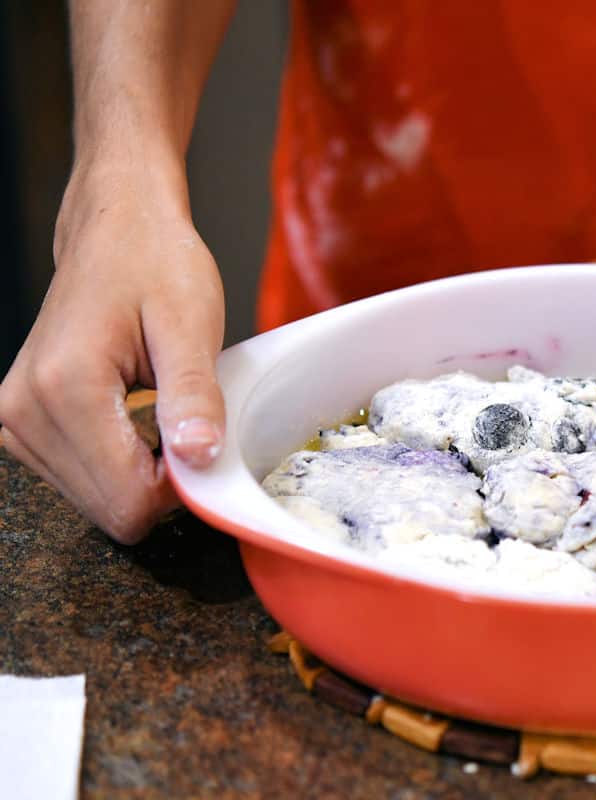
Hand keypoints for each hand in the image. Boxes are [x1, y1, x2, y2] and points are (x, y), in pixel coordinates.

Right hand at [0, 160, 225, 542]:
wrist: (115, 231)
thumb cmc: (156, 265)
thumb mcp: (191, 325)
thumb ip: (193, 396)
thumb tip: (199, 458)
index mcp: (65, 387)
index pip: (127, 499)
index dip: (179, 490)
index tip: (202, 445)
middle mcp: (24, 410)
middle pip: (110, 511)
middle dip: (159, 484)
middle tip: (187, 425)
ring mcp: (15, 419)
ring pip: (95, 503)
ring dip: (139, 474)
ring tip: (160, 413)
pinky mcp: (21, 422)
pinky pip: (81, 479)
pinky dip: (118, 463)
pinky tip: (135, 419)